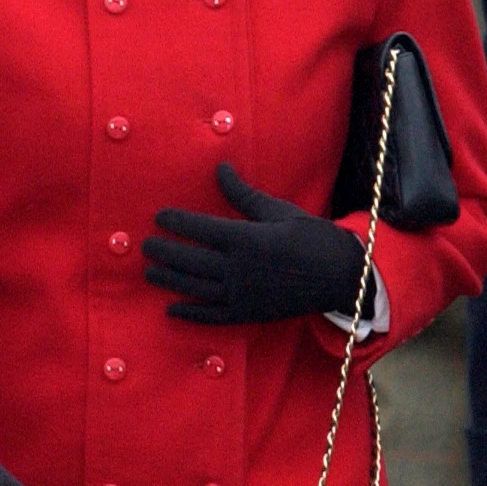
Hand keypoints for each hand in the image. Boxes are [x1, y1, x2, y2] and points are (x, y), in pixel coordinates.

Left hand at [146, 165, 369, 324]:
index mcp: (246, 239)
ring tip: (149, 272)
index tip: (159, 216)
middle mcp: (239, 269)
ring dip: (170, 280)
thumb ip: (244, 195)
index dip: (177, 221)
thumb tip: (220, 169)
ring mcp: (242, 295)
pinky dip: (190, 313)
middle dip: (165, 251)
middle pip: (191, 259)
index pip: (200, 229)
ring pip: (196, 288)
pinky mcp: (248, 314)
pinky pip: (212, 316)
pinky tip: (171, 309)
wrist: (341, 276)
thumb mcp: (279, 211)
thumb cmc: (311, 237)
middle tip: (145, 245)